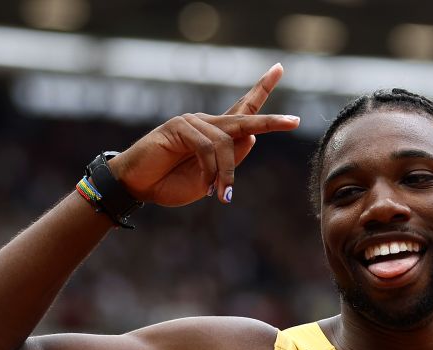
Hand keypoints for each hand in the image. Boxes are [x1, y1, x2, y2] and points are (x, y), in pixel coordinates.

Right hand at [108, 64, 299, 206]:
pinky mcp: (179, 126)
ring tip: (221, 195)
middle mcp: (207, 123)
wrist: (138, 186)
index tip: (279, 69)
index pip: (243, 109)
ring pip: (226, 142)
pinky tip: (207, 186)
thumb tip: (252, 136)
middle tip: (294, 122)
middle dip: (271, 121)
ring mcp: (192, 122)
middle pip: (244, 116)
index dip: (261, 90)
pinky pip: (208, 147)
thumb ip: (230, 159)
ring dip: (227, 173)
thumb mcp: (210, 178)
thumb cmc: (171, 183)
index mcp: (216, 135)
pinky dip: (211, 169)